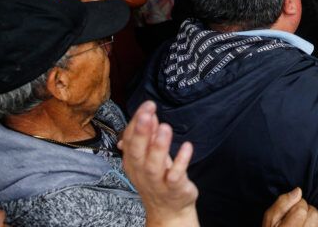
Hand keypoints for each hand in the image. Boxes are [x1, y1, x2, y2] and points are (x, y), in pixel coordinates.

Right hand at [121, 101, 198, 226]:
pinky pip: (175, 176)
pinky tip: (187, 146)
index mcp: (133, 162)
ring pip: (154, 165)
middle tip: (148, 112)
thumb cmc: (159, 179)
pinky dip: (181, 161)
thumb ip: (150, 136)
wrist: (169, 211)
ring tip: (165, 127)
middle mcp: (142, 172)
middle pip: (137, 152)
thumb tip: (149, 114)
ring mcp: (157, 182)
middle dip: (142, 132)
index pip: (129, 140)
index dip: (137, 122)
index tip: (147, 105)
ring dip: (158, 146)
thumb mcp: (150, 157)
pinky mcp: (174, 189)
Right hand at [262, 188, 317, 226]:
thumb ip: (282, 203)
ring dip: (313, 219)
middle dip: (307, 211)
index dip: (297, 204)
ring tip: (302, 223)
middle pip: (314, 214)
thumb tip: (298, 191)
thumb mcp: (270, 218)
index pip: (302, 209)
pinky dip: (317, 226)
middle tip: (297, 216)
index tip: (292, 209)